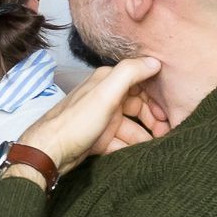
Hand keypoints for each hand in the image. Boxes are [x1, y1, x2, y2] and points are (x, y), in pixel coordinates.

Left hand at [19, 55, 165, 173]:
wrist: (48, 152)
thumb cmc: (75, 122)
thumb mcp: (105, 94)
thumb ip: (129, 73)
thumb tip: (154, 61)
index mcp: (106, 82)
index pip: (140, 83)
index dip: (156, 96)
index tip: (168, 112)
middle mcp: (104, 98)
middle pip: (138, 106)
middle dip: (154, 119)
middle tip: (165, 133)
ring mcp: (101, 119)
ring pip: (131, 127)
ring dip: (144, 137)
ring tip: (156, 147)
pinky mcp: (97, 138)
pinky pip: (121, 142)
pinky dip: (131, 148)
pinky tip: (140, 155)